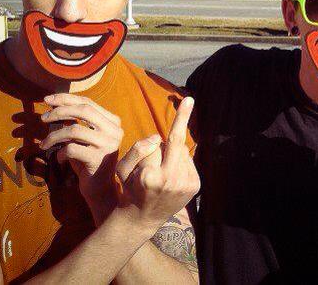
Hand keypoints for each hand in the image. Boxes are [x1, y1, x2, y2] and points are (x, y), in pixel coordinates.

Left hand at [40, 94, 123, 220]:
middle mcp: (114, 130)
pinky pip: (71, 149)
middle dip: (59, 111)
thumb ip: (77, 122)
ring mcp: (108, 145)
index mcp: (113, 122)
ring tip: (44, 143)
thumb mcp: (85, 138)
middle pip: (83, 110)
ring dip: (54, 136)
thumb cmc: (88, 160)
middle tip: (43, 118)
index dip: (66, 98)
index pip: (88, 102)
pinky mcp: (98, 159)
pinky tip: (60, 158)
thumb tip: (54, 104)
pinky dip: (60, 152)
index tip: (47, 100)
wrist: (100, 188)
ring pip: (74, 130)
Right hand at [115, 97, 199, 230]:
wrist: (143, 219)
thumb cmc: (130, 190)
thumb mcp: (122, 170)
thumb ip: (137, 149)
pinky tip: (172, 177)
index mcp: (151, 176)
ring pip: (183, 152)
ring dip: (174, 155)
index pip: (161, 142)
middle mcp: (171, 181)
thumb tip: (158, 138)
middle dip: (169, 140)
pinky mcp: (195, 187)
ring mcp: (186, 185)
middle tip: (159, 156)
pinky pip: (189, 162)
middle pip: (175, 144)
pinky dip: (181, 164)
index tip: (189, 99)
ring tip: (162, 173)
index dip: (170, 126)